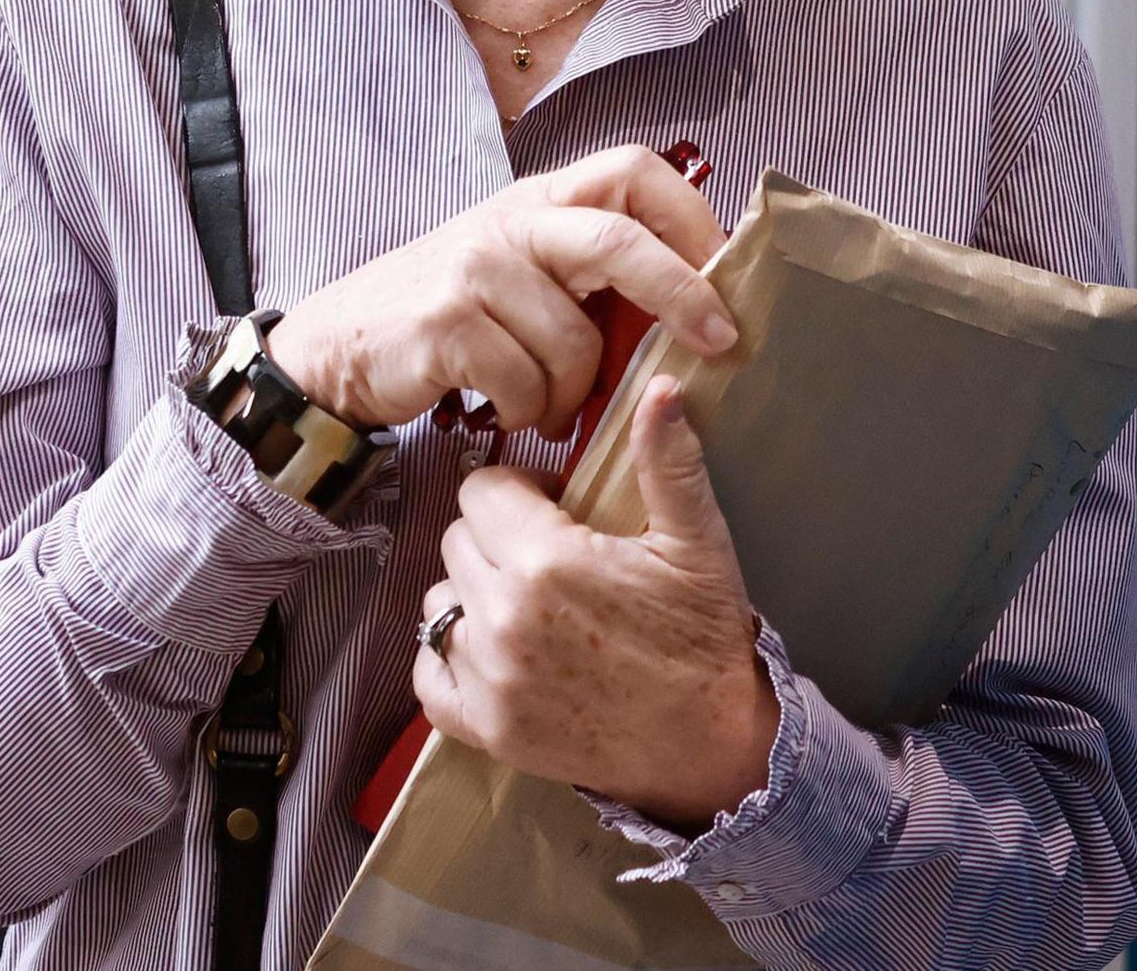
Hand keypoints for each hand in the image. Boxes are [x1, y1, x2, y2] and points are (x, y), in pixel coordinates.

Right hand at [266, 145, 732, 434]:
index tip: (729, 269)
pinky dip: (531, 413)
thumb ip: (591, 272)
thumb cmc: (449, 316)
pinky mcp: (446, 323)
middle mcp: (510, 222)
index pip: (633, 170)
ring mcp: (475, 270)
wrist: (339, 347)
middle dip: (680, 293)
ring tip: (552, 408)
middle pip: (617, 240)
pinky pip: (527, 384)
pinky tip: (511, 412)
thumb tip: (696, 308)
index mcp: (541, 200)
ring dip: (575, 394)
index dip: (692, 217)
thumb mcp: (521, 272)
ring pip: (576, 342)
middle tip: (718, 342)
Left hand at [413, 378, 780, 825]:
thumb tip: (659, 387)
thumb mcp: (697, 544)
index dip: (520, 493)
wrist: (710, 748)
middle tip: (551, 560)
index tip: (557, 512)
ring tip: (530, 608)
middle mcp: (504, 617)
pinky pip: (427, 672)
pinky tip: (495, 653)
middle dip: (496, 539)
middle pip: (457, 540)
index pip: (482, 490)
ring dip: (473, 596)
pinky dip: (448, 660)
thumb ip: (667, 461)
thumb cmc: (703, 641)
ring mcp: (489, 678)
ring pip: (439, 600)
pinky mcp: (484, 728)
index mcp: (549, 560)